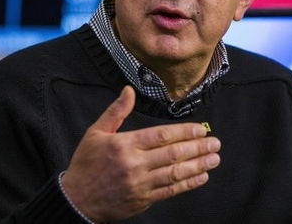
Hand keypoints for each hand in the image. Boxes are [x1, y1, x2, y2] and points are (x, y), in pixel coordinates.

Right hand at [62, 85, 220, 221]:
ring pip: (175, 173)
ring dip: (198, 165)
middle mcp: (135, 164)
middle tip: (215, 143)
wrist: (76, 200)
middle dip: (197, 148)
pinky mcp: (143, 200)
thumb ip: (116, 112)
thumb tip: (128, 90)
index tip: (201, 129)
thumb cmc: (86, 164)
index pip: (161, 136)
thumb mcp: (96, 133)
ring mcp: (140, 184)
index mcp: (124, 145)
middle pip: (173, 154)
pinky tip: (201, 177)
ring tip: (214, 158)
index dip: (185, 132)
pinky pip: (169, 191)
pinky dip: (187, 184)